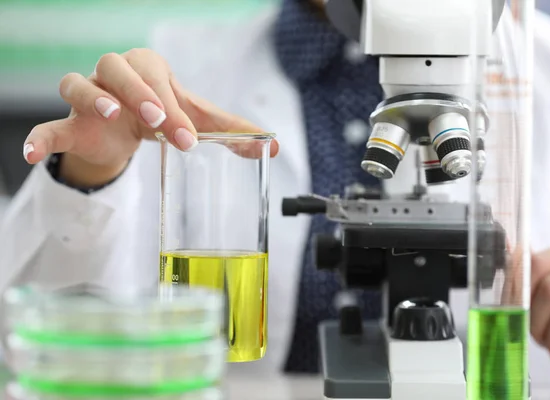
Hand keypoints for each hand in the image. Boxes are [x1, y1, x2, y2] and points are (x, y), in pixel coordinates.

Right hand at [23, 49, 278, 186]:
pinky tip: (34, 153)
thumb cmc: (165, 116)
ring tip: (108, 113)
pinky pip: (48, 125)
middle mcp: (114, 76)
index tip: (188, 139)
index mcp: (149, 70)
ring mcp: (87, 97)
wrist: (129, 129)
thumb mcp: (198, 121)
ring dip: (91, 95)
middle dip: (139, 94)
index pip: (158, 80)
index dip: (173, 107)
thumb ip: (232, 132)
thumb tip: (273, 145)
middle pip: (118, 70)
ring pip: (77, 82)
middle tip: (159, 123)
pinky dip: (40, 137)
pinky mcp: (70, 124)